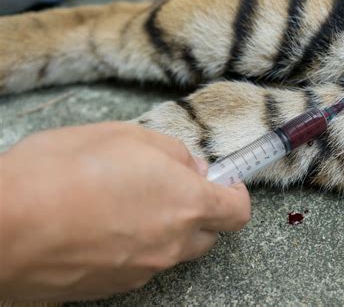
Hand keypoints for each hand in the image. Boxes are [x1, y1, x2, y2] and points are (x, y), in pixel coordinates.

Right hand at [0, 122, 250, 301]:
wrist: (3, 228)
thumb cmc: (62, 171)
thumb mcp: (125, 136)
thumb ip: (172, 152)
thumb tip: (191, 168)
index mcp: (185, 204)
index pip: (237, 211)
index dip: (236, 193)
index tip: (224, 182)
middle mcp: (171, 245)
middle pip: (206, 233)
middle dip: (198, 210)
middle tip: (167, 186)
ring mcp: (142, 271)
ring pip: (173, 250)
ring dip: (165, 227)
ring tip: (125, 203)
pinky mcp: (113, 288)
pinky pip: (141, 265)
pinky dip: (136, 246)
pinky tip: (101, 226)